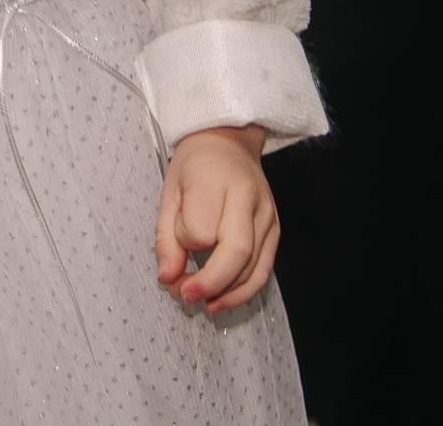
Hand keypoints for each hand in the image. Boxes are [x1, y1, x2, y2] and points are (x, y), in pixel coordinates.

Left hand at [155, 125, 278, 313]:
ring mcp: (267, 214)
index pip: (201, 228)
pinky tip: (223, 298)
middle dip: (210, 282)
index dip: (184, 241)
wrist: (229, 141)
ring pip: (253, 267)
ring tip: (201, 300)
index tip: (175, 240)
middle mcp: (248, 197)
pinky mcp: (276, 229)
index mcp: (215, 180)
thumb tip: (168, 276)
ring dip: (226, 293)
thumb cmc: (197, 164)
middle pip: (236, 252)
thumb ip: (166, 237)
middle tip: (186, 294)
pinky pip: (264, 269)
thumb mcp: (170, 192)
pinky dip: (244, 290)